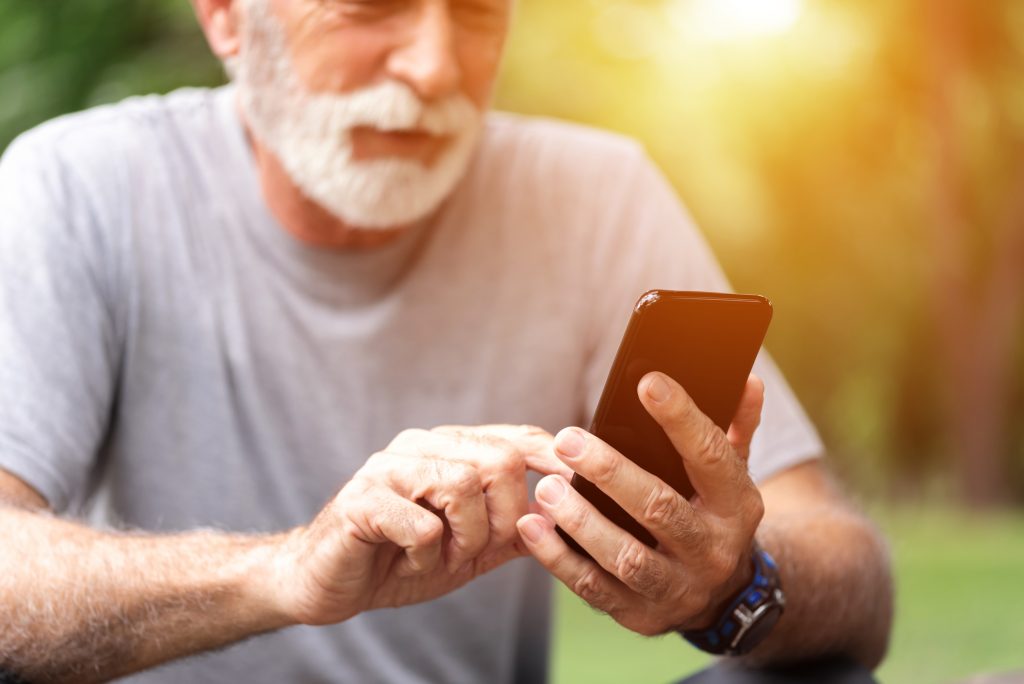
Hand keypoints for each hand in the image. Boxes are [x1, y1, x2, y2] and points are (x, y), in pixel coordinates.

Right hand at [270, 424, 572, 625]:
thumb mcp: (470, 548)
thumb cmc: (400, 559)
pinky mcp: (362, 499)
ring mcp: (389, 468)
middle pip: (499, 461)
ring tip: (444, 555)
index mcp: (451, 450)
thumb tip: (568, 519)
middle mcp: (422, 446)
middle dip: (505, 517)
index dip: (554, 458)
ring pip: (463, 485)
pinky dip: (427, 552)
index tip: (581, 486)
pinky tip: (412, 559)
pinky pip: (422, 522)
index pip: (516, 438)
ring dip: (466, 536)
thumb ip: (514, 532)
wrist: (329, 582)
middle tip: (479, 548)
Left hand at [516, 372, 765, 635]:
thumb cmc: (713, 515)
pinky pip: (594, 588)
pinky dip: (558, 558)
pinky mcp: (640, 615)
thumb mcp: (732, 475)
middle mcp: (711, 549)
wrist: (722, 597)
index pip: (710, 456)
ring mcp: (677, 588)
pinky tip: (533, 527)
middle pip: (660, 509)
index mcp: (736, 505)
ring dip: (581, 522)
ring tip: (546, 488)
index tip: (647, 383)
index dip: (681, 419)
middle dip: (610, 473)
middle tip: (567, 440)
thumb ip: (736, 426)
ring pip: (626, 557)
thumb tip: (747, 380)